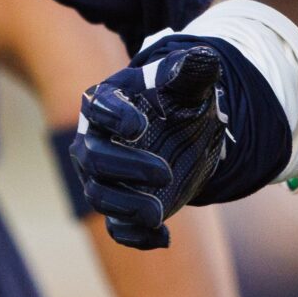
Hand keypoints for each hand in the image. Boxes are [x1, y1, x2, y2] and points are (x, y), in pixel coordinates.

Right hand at [74, 45, 237, 251]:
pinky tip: (164, 238)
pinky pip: (117, 228)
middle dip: (126, 168)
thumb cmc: (176, 99)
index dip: (113, 117)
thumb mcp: (187, 82)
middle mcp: (95, 141)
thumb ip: (191, 69)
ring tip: (160, 212)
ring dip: (128, 206)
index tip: (139, 125)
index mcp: (107, 103)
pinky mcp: (120, 206)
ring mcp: (103, 177)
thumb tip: (204, 57)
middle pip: (92, 159)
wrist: (183, 130)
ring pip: (99, 196)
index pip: (97, 109)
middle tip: (165, 172)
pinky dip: (137, 237)